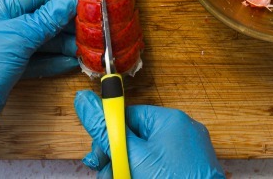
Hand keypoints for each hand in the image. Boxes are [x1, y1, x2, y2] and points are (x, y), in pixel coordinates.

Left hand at [0, 0, 77, 168]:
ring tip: (84, 48)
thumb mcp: (16, 36)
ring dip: (62, 43)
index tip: (84, 1)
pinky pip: (36, 59)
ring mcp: (5, 47)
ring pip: (40, 39)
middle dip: (65, 22)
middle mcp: (1, 24)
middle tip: (89, 28)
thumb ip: (45, 19)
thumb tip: (68, 2)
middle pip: (40, 16)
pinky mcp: (9, 68)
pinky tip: (70, 62)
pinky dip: (53, 60)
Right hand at [74, 90, 224, 178]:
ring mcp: (188, 153)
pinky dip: (145, 175)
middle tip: (108, 174)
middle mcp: (182, 132)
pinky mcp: (189, 170)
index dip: (110, 137)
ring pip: (146, 156)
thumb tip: (83, 100)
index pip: (128, 117)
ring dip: (128, 170)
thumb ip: (106, 131)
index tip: (98, 155)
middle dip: (118, 158)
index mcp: (170, 119)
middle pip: (136, 138)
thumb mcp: (131, 157)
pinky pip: (160, 167)